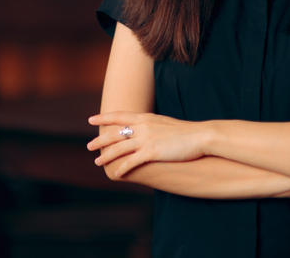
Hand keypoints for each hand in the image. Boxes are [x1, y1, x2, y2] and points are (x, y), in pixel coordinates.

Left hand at [87, 111, 208, 176]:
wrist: (200, 136)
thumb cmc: (184, 131)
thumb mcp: (163, 122)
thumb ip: (149, 124)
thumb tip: (140, 127)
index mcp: (145, 118)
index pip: (118, 116)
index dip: (103, 117)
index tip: (91, 119)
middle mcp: (143, 127)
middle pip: (114, 133)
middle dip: (100, 140)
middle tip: (89, 146)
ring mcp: (147, 140)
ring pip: (119, 148)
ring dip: (106, 156)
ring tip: (97, 162)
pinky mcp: (152, 152)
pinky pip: (132, 162)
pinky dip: (123, 168)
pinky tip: (117, 174)